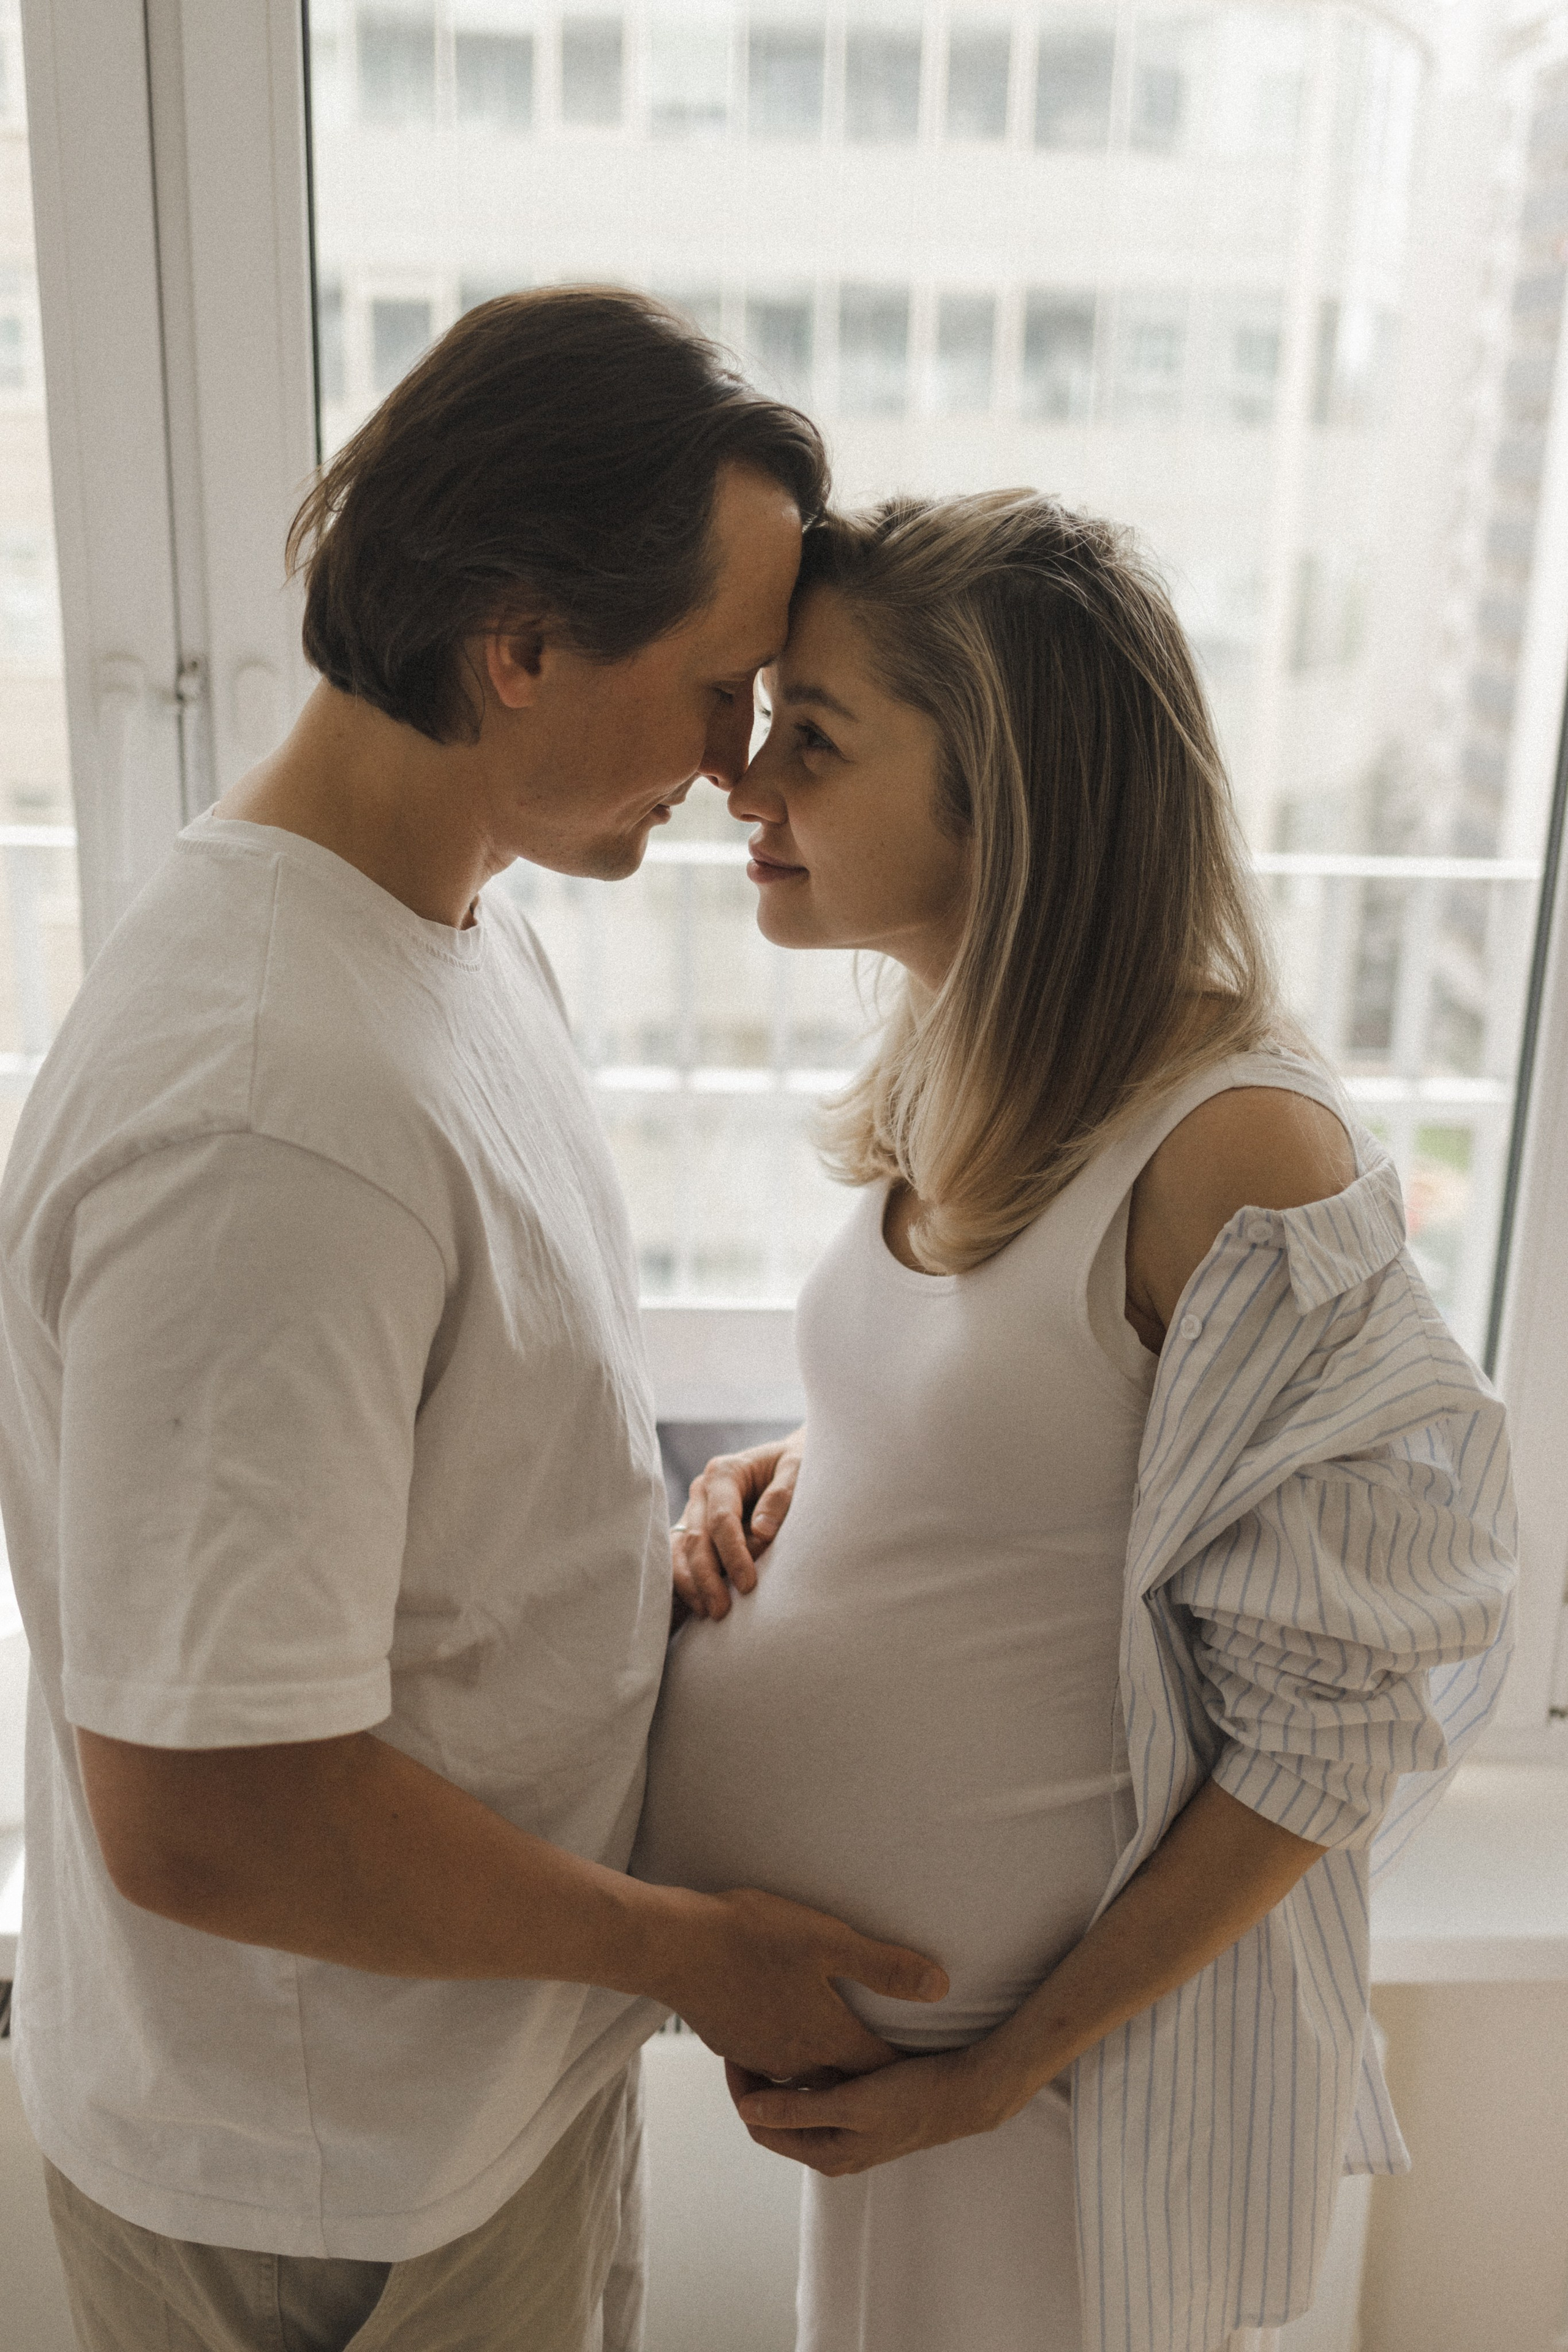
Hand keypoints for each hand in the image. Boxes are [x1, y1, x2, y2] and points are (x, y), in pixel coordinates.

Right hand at [652, 1883, 947, 2083]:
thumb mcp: (828, 1940)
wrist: (674, 1946)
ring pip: (803, 2077)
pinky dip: (787, 2061)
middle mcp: (795, 2058)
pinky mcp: (729, 2044)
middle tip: (890, 2073)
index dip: (904, 2068)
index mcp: (826, 2037)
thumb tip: (940, 1987)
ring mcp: (758, 2055)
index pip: (877, 2066)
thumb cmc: (753, 1936)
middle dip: (865, 2080)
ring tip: (842, 2060)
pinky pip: (769, 2064)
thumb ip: (884, 1968)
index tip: (927, 2069)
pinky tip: (786, 2035)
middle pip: (841, 2083)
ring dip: (824, 2075)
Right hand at [672, 1427, 803, 1619]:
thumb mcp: (797, 1468)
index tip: (748, 1584)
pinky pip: (680, 1558)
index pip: (721, 1519)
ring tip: (709, 1613)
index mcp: (724, 1472)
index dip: (733, 1554)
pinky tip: (698, 1606)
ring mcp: (695, 1511)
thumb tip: (761, 1532)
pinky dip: (686, 1582)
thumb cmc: (794, 1465)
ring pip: (680, 1551)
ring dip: (692, 1584)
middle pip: (695, 1539)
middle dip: (707, 1577)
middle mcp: (702, 1491)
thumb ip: (781, 1495)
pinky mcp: (695, 1530)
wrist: (786, 1463)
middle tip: (722, 1611)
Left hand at [726, 2041, 1010, 2176]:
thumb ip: (800, 2108)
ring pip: (793, 2098)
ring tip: (763, 2027)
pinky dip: (801, 2067)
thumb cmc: (914, 2098)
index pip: (759, 2124)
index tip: (732, 2045)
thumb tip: (746, 2109)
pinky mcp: (858, 2107)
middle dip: (754, 2076)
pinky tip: (800, 2034)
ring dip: (776, 2069)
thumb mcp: (854, 2103)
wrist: (968, 2092)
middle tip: (741, 2030)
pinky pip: (815, 2089)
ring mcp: (844, 2127)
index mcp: (825, 2154)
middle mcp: (830, 2146)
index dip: (741, 2087)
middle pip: (772, 2112)